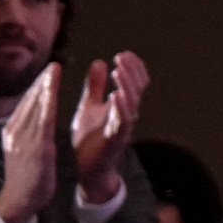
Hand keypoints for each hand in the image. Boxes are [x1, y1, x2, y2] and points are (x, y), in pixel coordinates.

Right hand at [0, 64, 61, 222]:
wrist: (18, 200)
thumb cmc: (25, 177)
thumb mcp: (22, 150)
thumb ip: (27, 133)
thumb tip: (32, 118)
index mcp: (13, 132)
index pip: (26, 104)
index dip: (37, 87)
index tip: (47, 73)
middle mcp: (16, 132)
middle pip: (29, 102)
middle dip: (41, 82)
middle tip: (52, 65)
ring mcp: (24, 140)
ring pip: (35, 108)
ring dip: (44, 88)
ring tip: (53, 72)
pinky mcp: (35, 149)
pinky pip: (42, 123)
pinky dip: (47, 106)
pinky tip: (53, 95)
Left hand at [70, 52, 147, 203]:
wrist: (86, 168)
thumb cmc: (88, 139)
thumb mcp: (89, 107)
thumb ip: (94, 87)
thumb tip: (99, 62)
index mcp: (122, 106)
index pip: (135, 82)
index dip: (133, 68)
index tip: (123, 54)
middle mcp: (127, 114)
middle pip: (137, 89)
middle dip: (131, 72)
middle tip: (121, 58)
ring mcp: (124, 127)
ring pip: (132, 102)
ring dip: (126, 85)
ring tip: (118, 71)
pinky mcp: (117, 139)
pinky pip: (123, 121)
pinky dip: (121, 107)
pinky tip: (115, 95)